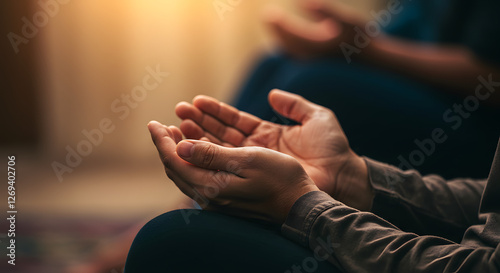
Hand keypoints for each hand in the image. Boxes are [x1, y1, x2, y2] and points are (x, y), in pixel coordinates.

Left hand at [148, 121, 318, 223]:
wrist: (301, 206)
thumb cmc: (281, 180)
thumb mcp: (248, 160)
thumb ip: (212, 155)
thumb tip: (180, 146)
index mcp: (211, 187)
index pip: (175, 161)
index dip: (161, 141)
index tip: (152, 123)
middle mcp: (210, 197)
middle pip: (177, 168)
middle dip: (166, 145)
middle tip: (160, 126)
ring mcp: (218, 200)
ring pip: (187, 173)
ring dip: (178, 152)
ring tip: (174, 132)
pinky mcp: (227, 198)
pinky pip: (200, 177)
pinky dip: (192, 160)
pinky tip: (195, 150)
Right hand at [176, 89, 372, 210]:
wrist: (342, 176)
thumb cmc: (332, 149)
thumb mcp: (316, 118)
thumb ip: (294, 105)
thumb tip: (272, 94)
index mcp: (268, 133)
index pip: (234, 120)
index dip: (214, 111)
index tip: (195, 101)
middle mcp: (257, 150)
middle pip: (221, 134)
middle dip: (198, 122)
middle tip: (178, 111)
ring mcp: (254, 165)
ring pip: (219, 150)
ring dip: (197, 138)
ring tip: (178, 125)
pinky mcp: (254, 179)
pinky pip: (228, 167)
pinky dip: (209, 157)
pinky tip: (192, 148)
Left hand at [264, 0, 365, 58]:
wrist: (375, 58)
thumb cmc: (363, 36)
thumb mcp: (347, 19)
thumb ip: (324, 10)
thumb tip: (302, 1)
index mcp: (318, 46)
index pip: (291, 34)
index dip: (279, 23)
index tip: (268, 13)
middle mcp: (315, 58)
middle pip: (288, 44)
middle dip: (277, 30)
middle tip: (267, 16)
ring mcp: (317, 63)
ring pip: (292, 52)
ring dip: (281, 38)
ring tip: (274, 26)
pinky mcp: (320, 64)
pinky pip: (298, 57)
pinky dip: (289, 48)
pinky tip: (287, 42)